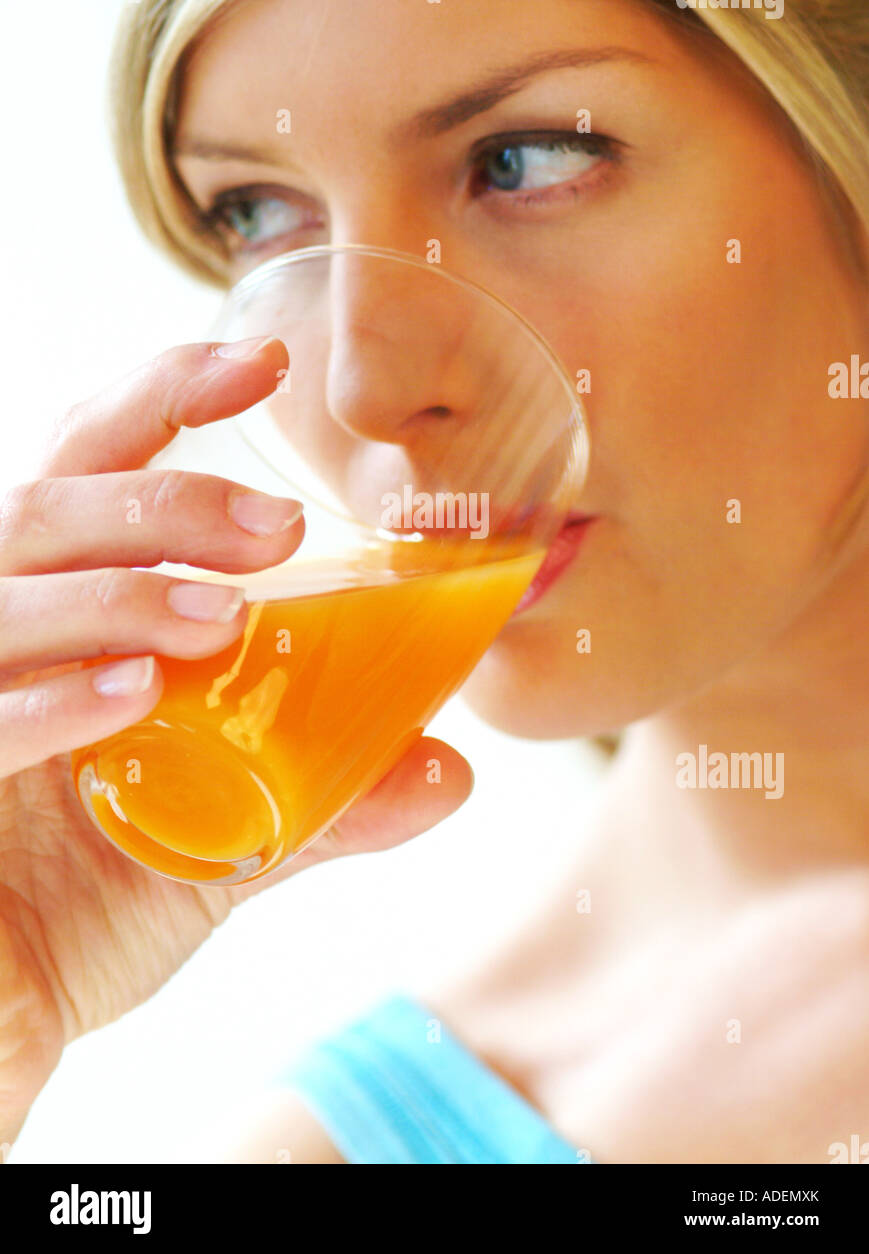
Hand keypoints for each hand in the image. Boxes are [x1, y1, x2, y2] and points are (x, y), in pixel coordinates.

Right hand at [0, 336, 472, 1146]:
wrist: (4, 1012)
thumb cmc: (92, 899)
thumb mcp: (225, 840)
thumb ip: (321, 796)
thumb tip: (447, 767)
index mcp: (64, 610)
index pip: (90, 464)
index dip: (160, 395)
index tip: (264, 361)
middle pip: (44, 504)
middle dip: (162, 501)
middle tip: (280, 527)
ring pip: (6, 586)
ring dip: (121, 591)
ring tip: (227, 617)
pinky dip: (48, 701)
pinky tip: (130, 699)